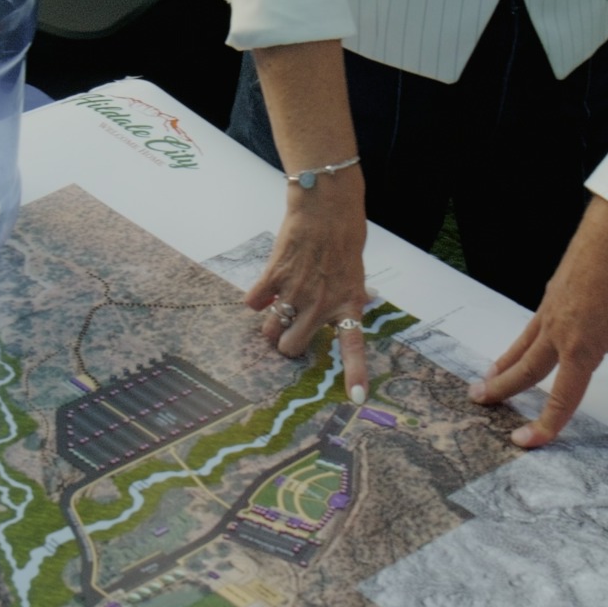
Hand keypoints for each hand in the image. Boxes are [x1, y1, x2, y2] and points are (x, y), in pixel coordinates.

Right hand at [245, 172, 370, 403]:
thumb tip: (347, 315)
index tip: (355, 399)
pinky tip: (266, 286)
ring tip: (276, 305)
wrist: (326, 207)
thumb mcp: (355, 275)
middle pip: (288, 347)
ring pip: (267, 330)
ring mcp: (295, 293)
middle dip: (283, 343)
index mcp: (348, 305)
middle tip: (288, 330)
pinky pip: (253, 303)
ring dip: (268, 323)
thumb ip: (346, 300)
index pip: (354, 348)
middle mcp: (321, 305)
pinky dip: (255, 298)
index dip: (355, 375)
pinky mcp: (273, 277)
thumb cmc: (344, 238)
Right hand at [467, 197, 607, 447]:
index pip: (562, 398)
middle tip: (478, 402)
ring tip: (487, 379)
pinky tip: (521, 344)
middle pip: (525, 371)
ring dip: (503, 366)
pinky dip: (519, 342)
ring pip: (521, 347)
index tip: (526, 441)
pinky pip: (530, 328)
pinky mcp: (550, 296)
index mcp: (582, 350)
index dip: (546, 424)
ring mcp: (550, 313)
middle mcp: (558, 335)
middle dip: (502, 391)